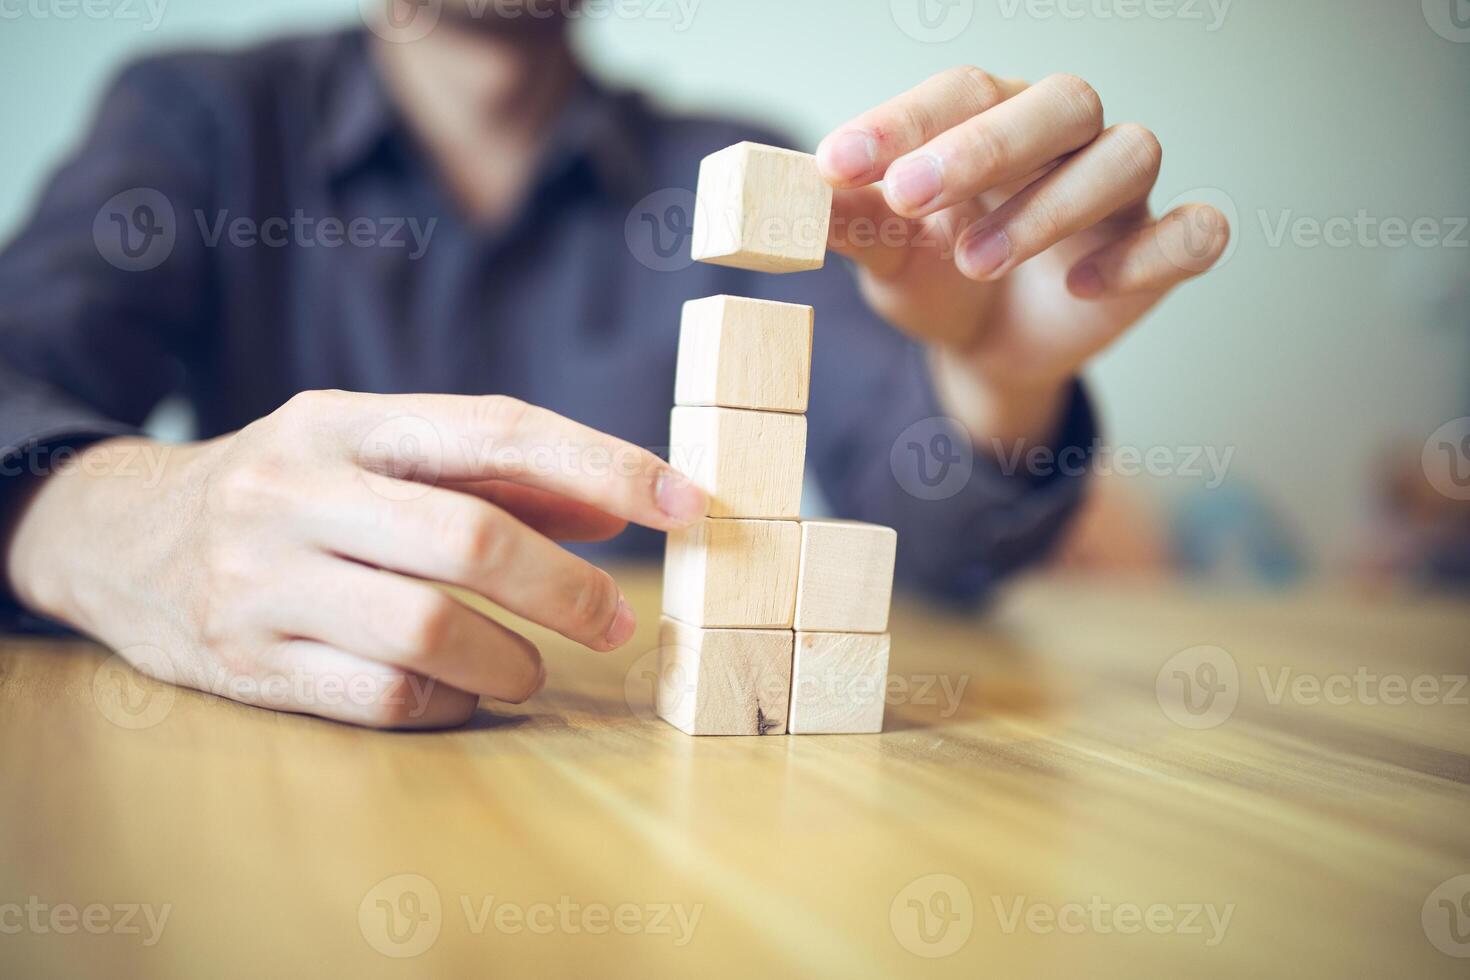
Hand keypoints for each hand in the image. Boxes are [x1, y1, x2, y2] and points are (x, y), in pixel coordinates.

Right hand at [3, 391, 706, 727]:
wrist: (123, 536)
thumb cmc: (290, 488)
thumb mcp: (373, 450)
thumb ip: (492, 473)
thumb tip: (615, 511)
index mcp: (344, 421)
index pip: (496, 429)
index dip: (604, 465)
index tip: (687, 503)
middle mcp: (296, 491)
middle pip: (470, 540)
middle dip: (568, 589)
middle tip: (619, 620)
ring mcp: (264, 582)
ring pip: (429, 629)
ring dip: (514, 658)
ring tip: (533, 665)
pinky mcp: (248, 664)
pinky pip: (384, 696)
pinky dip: (451, 699)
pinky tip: (465, 688)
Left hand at [816, 67, 1230, 443]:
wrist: (985, 353)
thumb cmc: (938, 279)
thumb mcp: (888, 256)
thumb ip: (852, 222)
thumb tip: (784, 195)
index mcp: (996, 116)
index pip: (963, 90)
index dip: (902, 123)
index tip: (835, 164)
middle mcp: (1068, 138)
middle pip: (1060, 102)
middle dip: (984, 146)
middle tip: (909, 195)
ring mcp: (1123, 194)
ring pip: (1127, 157)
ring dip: (1051, 206)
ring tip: (974, 260)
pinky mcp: (1161, 251)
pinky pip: (1195, 233)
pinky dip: (1149, 254)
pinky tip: (1084, 286)